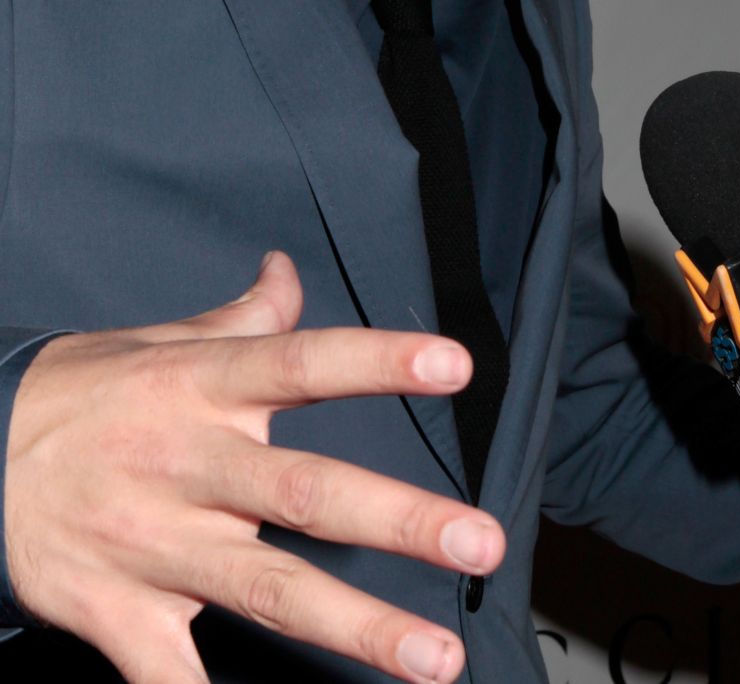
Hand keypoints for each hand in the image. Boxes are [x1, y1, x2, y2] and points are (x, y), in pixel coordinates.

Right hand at [6, 250, 504, 683]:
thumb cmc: (83, 394)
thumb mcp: (161, 342)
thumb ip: (242, 319)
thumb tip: (290, 270)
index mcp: (203, 387)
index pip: (302, 363)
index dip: (377, 362)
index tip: (454, 364)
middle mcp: (188, 464)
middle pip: (303, 492)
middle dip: (397, 520)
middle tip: (480, 540)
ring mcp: (154, 545)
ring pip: (266, 589)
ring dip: (357, 627)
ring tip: (438, 657)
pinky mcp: (118, 613)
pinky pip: (171, 676)